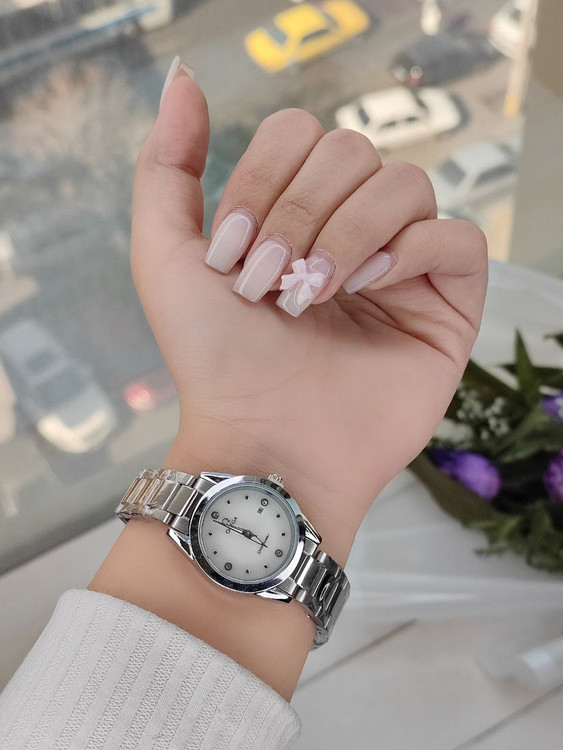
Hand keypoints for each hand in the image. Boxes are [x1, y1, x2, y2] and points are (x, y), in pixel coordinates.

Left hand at [132, 67, 487, 564]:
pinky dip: (414, 249)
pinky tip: (373, 286)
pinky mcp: (446, 305)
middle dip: (300, 211)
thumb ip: (166, 166)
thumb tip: (184, 80)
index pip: (302, 135)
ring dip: (348, 233)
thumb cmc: (215, 360)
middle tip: (272, 284)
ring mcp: (402, 267)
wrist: (262, 441)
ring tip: (315, 295)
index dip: (263, 179)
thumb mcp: (165, 256)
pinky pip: (458, 238)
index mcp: (293, 213)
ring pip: (404, 184)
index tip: (233, 256)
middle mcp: (349, 230)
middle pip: (353, 151)